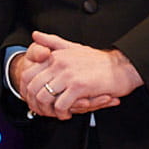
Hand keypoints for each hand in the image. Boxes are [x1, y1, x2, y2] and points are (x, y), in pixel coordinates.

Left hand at [16, 31, 141, 119]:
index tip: (31, 99)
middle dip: (34, 103)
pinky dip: (61, 112)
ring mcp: (68, 75)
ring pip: (44, 97)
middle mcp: (58, 63)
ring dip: (47, 110)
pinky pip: (61, 104)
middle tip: (42, 110)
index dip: (25, 91)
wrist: (123, 67)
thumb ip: (52, 42)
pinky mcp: (79, 86)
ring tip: (55, 113)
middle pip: (32, 88)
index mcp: (54, 56)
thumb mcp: (72, 47)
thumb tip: (34, 34)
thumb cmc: (99, 61)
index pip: (27, 74)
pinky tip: (66, 114)